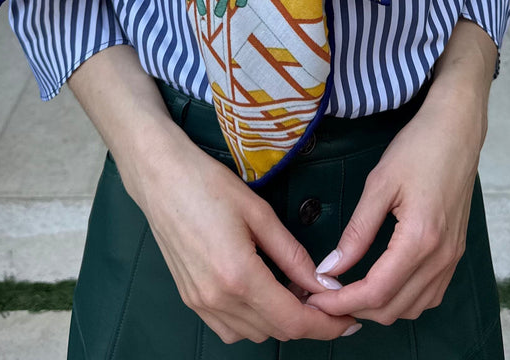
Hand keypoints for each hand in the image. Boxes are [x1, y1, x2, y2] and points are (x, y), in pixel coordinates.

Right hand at [125, 128, 358, 343]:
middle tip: (326, 296)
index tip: (348, 320)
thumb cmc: (208, 185)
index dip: (327, 326)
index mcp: (239, 276)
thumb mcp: (259, 213)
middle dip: (308, 320)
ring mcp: (200, 302)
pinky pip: (230, 327)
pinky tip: (262, 292)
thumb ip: (293, 254)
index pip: (293, 320)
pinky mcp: (190, 299)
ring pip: (254, 333)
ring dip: (279, 320)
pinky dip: (253, 320)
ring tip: (294, 288)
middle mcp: (218, 298)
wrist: (161, 177)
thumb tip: (323, 283)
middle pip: (276, 331)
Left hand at [303, 83, 486, 324]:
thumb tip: (331, 268)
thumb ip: (357, 230)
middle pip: (393, 308)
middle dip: (355, 308)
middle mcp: (441, 257)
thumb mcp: (379, 184)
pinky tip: (382, 281)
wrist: (457, 130)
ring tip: (349, 289)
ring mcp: (452, 258)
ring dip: (379, 307)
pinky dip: (402, 298)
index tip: (315, 298)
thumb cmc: (418, 148)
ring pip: (413, 308)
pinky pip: (429, 294)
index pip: (376, 292)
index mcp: (420, 239)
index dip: (342, 303)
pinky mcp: (455, 253)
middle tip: (325, 294)